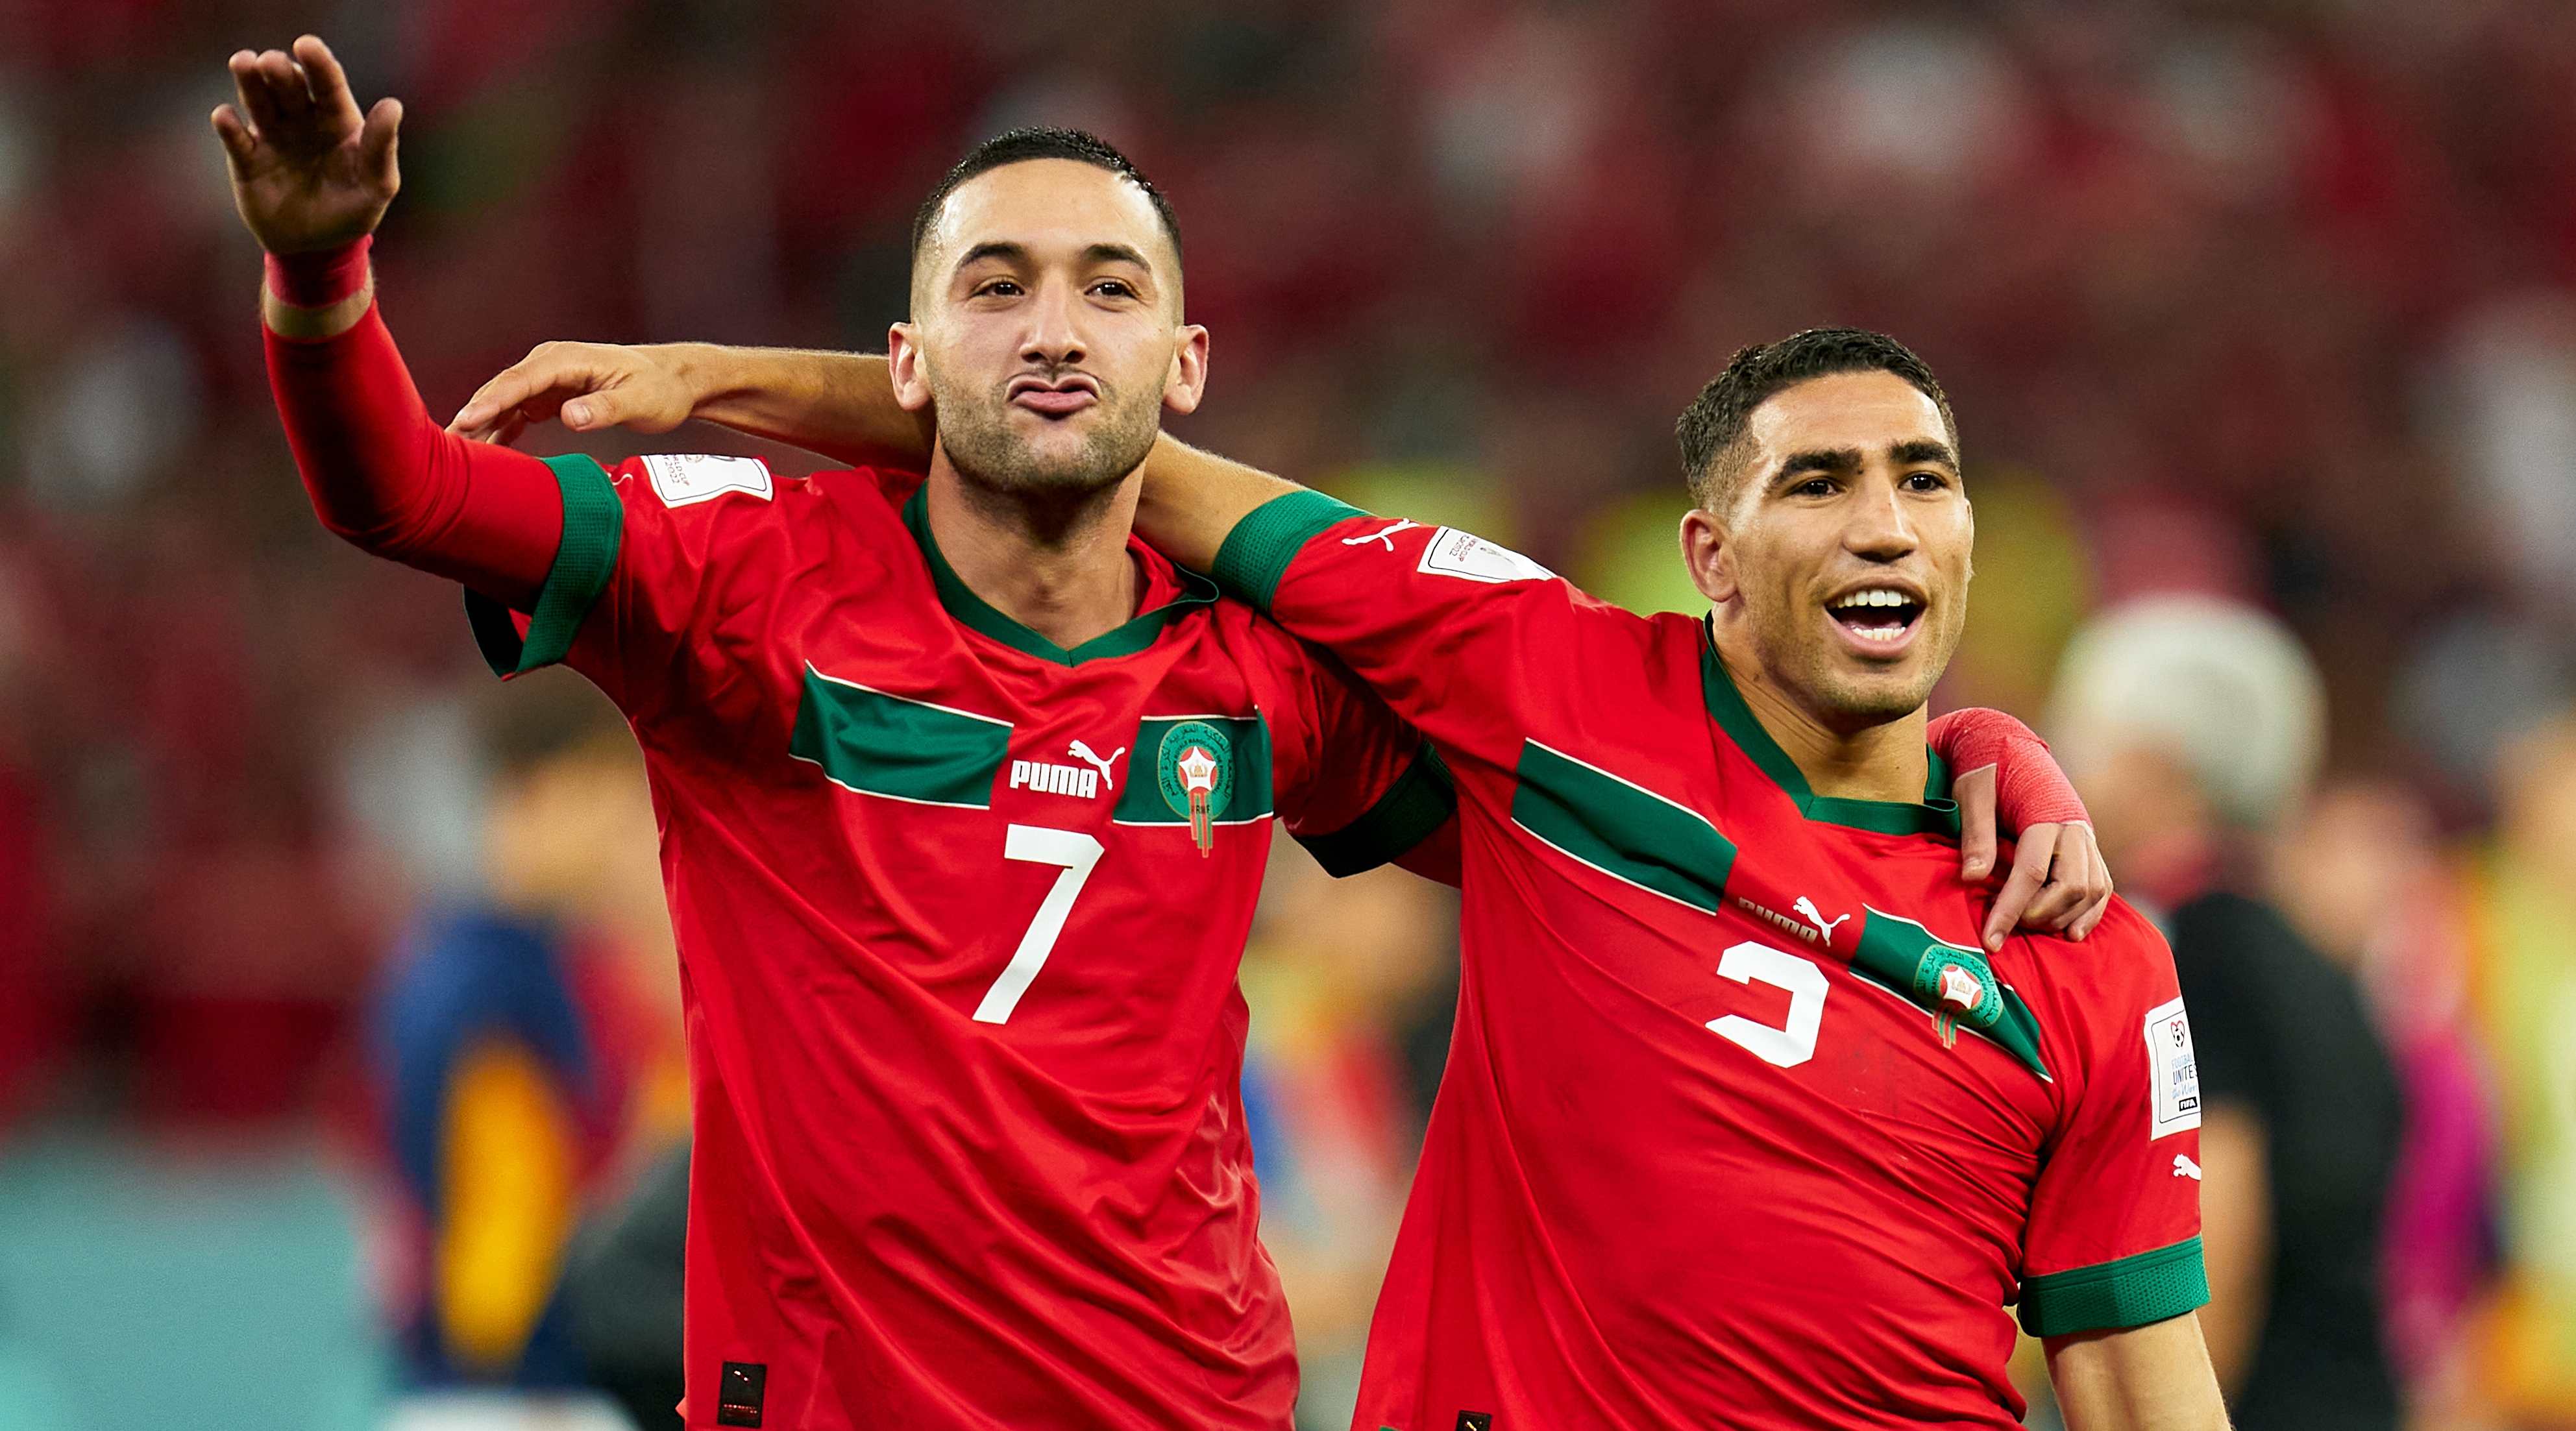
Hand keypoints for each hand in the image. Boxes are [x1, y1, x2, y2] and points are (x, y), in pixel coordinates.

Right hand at [211, 36, 400, 254]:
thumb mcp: (376, 186)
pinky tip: (228, 118)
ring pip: (257, 100)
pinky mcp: (246, 159)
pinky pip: (235, 137)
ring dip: (249, 81)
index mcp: (336, 120)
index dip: (318, 63)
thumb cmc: (353, 212)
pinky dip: (228, 125)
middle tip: (271, 62)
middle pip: (288, 86)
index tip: (306, 45)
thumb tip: (393, 106)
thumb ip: (382, 148)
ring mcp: (272, 136)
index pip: (327, 84)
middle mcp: (302, 120)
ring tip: (243, 63)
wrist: (316, 248)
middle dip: (280, 70)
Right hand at [450, 342, 700, 446]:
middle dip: (473, 416)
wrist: (675, 382)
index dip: (491, 401)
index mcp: (567, 359)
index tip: (466, 420)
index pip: (520, 380)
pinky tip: (482, 454)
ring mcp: (547, 380)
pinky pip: (515, 414)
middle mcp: (551, 364)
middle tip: (444, 447)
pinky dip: (498, 432)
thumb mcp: (640, 400)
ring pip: (504, 403)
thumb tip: (569, 415)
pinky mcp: (549, 397)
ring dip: (480, 428)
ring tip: (453, 457)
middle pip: (502, 390)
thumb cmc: (660, 389)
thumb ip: (605, 408)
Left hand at [1955, 763, 2113, 950]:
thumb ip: (1976, 834)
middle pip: (2071, 887)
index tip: (1990, 940)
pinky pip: (2102, 884)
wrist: (2007, 744)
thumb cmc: (1984, 771)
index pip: (2031, 873)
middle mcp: (2074, 828)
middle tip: (2004, 927)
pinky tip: (2071, 932)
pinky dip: (2090, 911)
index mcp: (2045, 815)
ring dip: (2064, 917)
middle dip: (2038, 915)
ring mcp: (2086, 837)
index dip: (2009, 910)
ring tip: (2029, 929)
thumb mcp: (1971, 795)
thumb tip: (1972, 878)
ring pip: (2093, 889)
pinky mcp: (2088, 845)